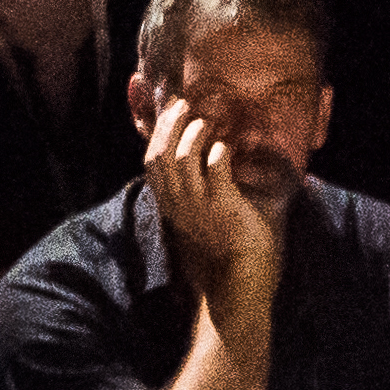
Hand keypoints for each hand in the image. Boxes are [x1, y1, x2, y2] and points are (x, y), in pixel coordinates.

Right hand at [144, 90, 275, 295]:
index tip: (169, 111)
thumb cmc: (222, 251)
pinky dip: (219, 152)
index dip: (158, 133)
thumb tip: (204, 163)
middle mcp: (178, 204)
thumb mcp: (197, 219)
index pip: (151, 162)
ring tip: (205, 122)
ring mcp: (198, 205)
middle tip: (184, 104)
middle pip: (160, 154)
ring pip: (183, 157)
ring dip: (194, 133)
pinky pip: (216, 168)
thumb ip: (194, 193)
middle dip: (170, 124)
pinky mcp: (224, 206)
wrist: (237, 285)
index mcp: (169, 206)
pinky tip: (226, 148)